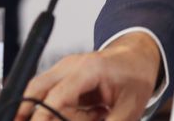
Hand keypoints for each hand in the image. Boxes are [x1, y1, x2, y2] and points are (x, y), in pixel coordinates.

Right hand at [15, 32, 160, 120]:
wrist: (138, 59)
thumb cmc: (136, 78)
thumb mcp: (130, 109)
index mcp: (90, 69)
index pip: (57, 96)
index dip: (44, 118)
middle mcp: (71, 66)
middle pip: (36, 91)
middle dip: (39, 115)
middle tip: (89, 116)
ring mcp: (63, 70)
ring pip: (44, 100)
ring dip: (65, 117)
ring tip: (99, 114)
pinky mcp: (61, 78)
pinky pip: (51, 101)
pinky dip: (66, 114)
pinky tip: (93, 112)